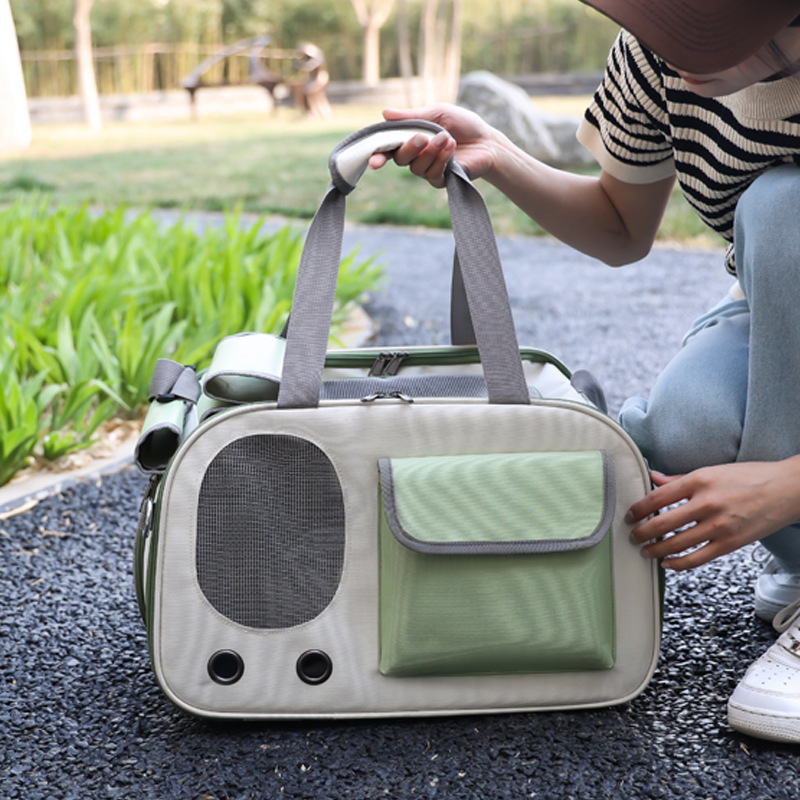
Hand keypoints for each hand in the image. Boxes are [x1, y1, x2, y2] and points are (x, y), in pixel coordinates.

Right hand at [368, 104, 499, 187]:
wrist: (487, 141)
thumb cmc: (463, 124)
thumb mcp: (437, 113)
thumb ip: (412, 116)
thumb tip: (384, 113)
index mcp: (411, 138)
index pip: (388, 147)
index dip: (378, 154)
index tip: (374, 161)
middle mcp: (416, 156)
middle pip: (400, 159)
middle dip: (409, 148)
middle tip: (422, 137)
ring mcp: (427, 170)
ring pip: (416, 168)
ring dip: (431, 152)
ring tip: (447, 138)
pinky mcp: (440, 180)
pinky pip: (432, 175)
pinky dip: (441, 160)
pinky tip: (452, 148)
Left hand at [627, 459, 799, 569]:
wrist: (788, 489)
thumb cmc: (750, 477)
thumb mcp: (711, 470)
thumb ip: (679, 478)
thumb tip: (653, 478)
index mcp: (699, 481)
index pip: (656, 498)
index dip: (637, 509)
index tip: (630, 515)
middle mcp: (706, 503)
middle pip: (661, 524)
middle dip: (640, 533)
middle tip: (632, 536)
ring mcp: (718, 526)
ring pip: (675, 544)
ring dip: (654, 550)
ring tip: (645, 551)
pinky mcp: (729, 543)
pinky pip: (696, 559)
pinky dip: (677, 563)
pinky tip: (667, 562)